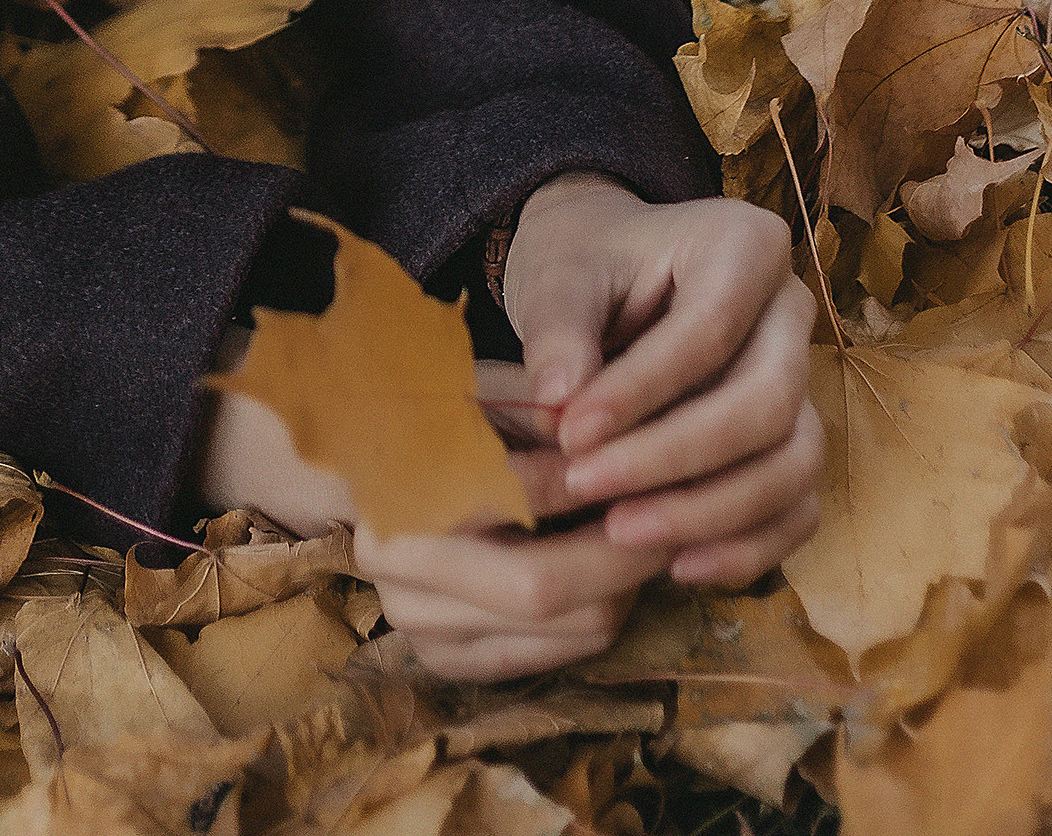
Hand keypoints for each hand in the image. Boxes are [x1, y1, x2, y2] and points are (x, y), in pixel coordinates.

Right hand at [195, 350, 685, 681]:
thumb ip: (535, 402)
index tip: (646, 453)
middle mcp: (396, 566)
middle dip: (624, 550)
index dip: (591, 474)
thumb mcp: (481, 387)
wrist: (377, 472)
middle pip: (542, 586)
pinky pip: (559, 657)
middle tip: (674, 510)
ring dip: (624, 583)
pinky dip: (603, 613)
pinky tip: (614, 570)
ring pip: (564, 628)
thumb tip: (598, 421)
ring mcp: (419, 625)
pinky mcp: (451, 663)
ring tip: (650, 532)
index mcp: (397, 484)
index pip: (515, 494)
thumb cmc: (442, 414)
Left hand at [500, 175, 820, 589]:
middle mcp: (792, 310)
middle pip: (769, 402)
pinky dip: (747, 546)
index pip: (711, 328)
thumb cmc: (587, 268)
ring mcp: (805, 379)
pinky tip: (676, 564)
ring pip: (794, 462)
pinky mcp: (794, 440)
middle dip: (676, 458)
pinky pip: (797, 507)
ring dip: (711, 511)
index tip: (569, 433)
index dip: (642, 390)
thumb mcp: (559, 276)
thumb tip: (556, 399)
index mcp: (745, 245)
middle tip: (586, 486)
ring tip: (622, 532)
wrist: (607, 278)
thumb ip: (558, 329)